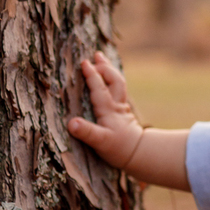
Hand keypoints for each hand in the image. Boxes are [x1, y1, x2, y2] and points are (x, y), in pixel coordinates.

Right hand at [68, 54, 144, 169]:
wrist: (138, 154)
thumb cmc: (117, 148)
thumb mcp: (100, 142)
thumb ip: (86, 132)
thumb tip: (71, 123)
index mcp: (108, 110)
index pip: (99, 88)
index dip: (92, 75)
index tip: (84, 63)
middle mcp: (116, 105)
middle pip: (114, 80)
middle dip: (105, 67)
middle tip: (95, 55)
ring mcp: (121, 107)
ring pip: (118, 83)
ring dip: (109, 70)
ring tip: (101, 58)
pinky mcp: (124, 111)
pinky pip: (118, 89)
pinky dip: (113, 79)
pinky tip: (109, 77)